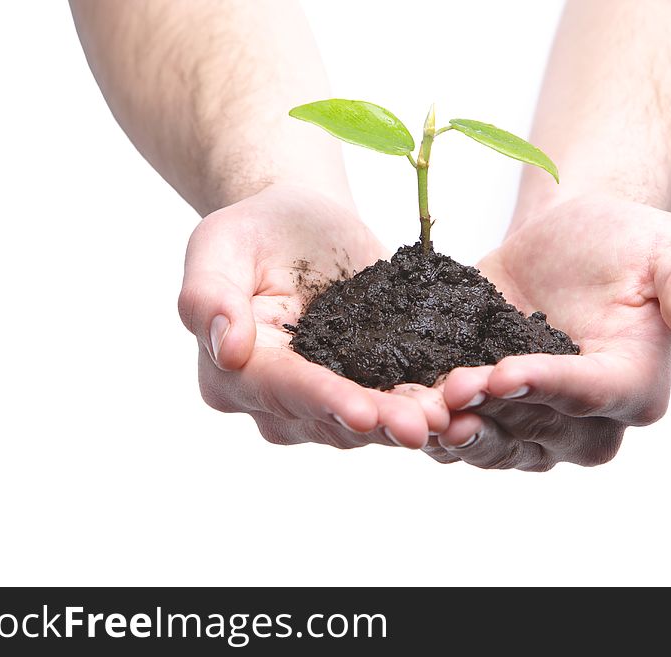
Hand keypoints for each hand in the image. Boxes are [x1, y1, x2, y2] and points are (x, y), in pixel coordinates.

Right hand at [178, 184, 448, 449]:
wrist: (302, 226)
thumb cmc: (257, 228)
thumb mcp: (220, 244)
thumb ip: (209, 296)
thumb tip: (225, 350)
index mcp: (235, 372)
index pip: (280, 389)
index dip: (321, 400)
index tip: (359, 410)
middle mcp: (276, 401)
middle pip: (328, 416)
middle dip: (375, 421)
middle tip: (420, 425)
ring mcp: (325, 398)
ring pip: (367, 420)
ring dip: (407, 419)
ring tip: (448, 416)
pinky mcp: (366, 385)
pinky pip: (397, 399)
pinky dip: (427, 402)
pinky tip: (461, 402)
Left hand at [430, 194, 670, 469]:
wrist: (567, 242)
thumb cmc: (625, 241)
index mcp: (633, 385)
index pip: (593, 396)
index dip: (550, 387)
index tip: (507, 371)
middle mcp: (584, 421)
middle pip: (535, 430)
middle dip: (491, 412)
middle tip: (450, 389)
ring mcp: (531, 421)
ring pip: (492, 442)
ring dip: (454, 430)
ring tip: (419, 410)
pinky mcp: (487, 408)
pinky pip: (457, 425)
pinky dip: (426, 422)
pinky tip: (397, 406)